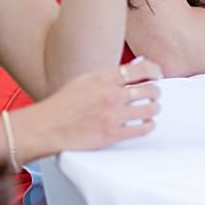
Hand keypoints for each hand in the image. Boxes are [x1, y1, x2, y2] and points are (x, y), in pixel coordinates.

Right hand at [29, 57, 162, 155]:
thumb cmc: (62, 104)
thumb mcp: (83, 80)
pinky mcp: (112, 135)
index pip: (140, 69)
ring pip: (149, 109)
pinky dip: (148, 126)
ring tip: (152, 110)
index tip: (157, 74)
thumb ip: (107, 75)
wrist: (46, 127)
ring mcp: (112, 115)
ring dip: (154, 109)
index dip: (154, 71)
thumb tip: (131, 70)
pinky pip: (142, 129)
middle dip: (156, 92)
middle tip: (154, 95)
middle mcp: (110, 95)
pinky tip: (147, 124)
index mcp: (103, 79)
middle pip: (149, 90)